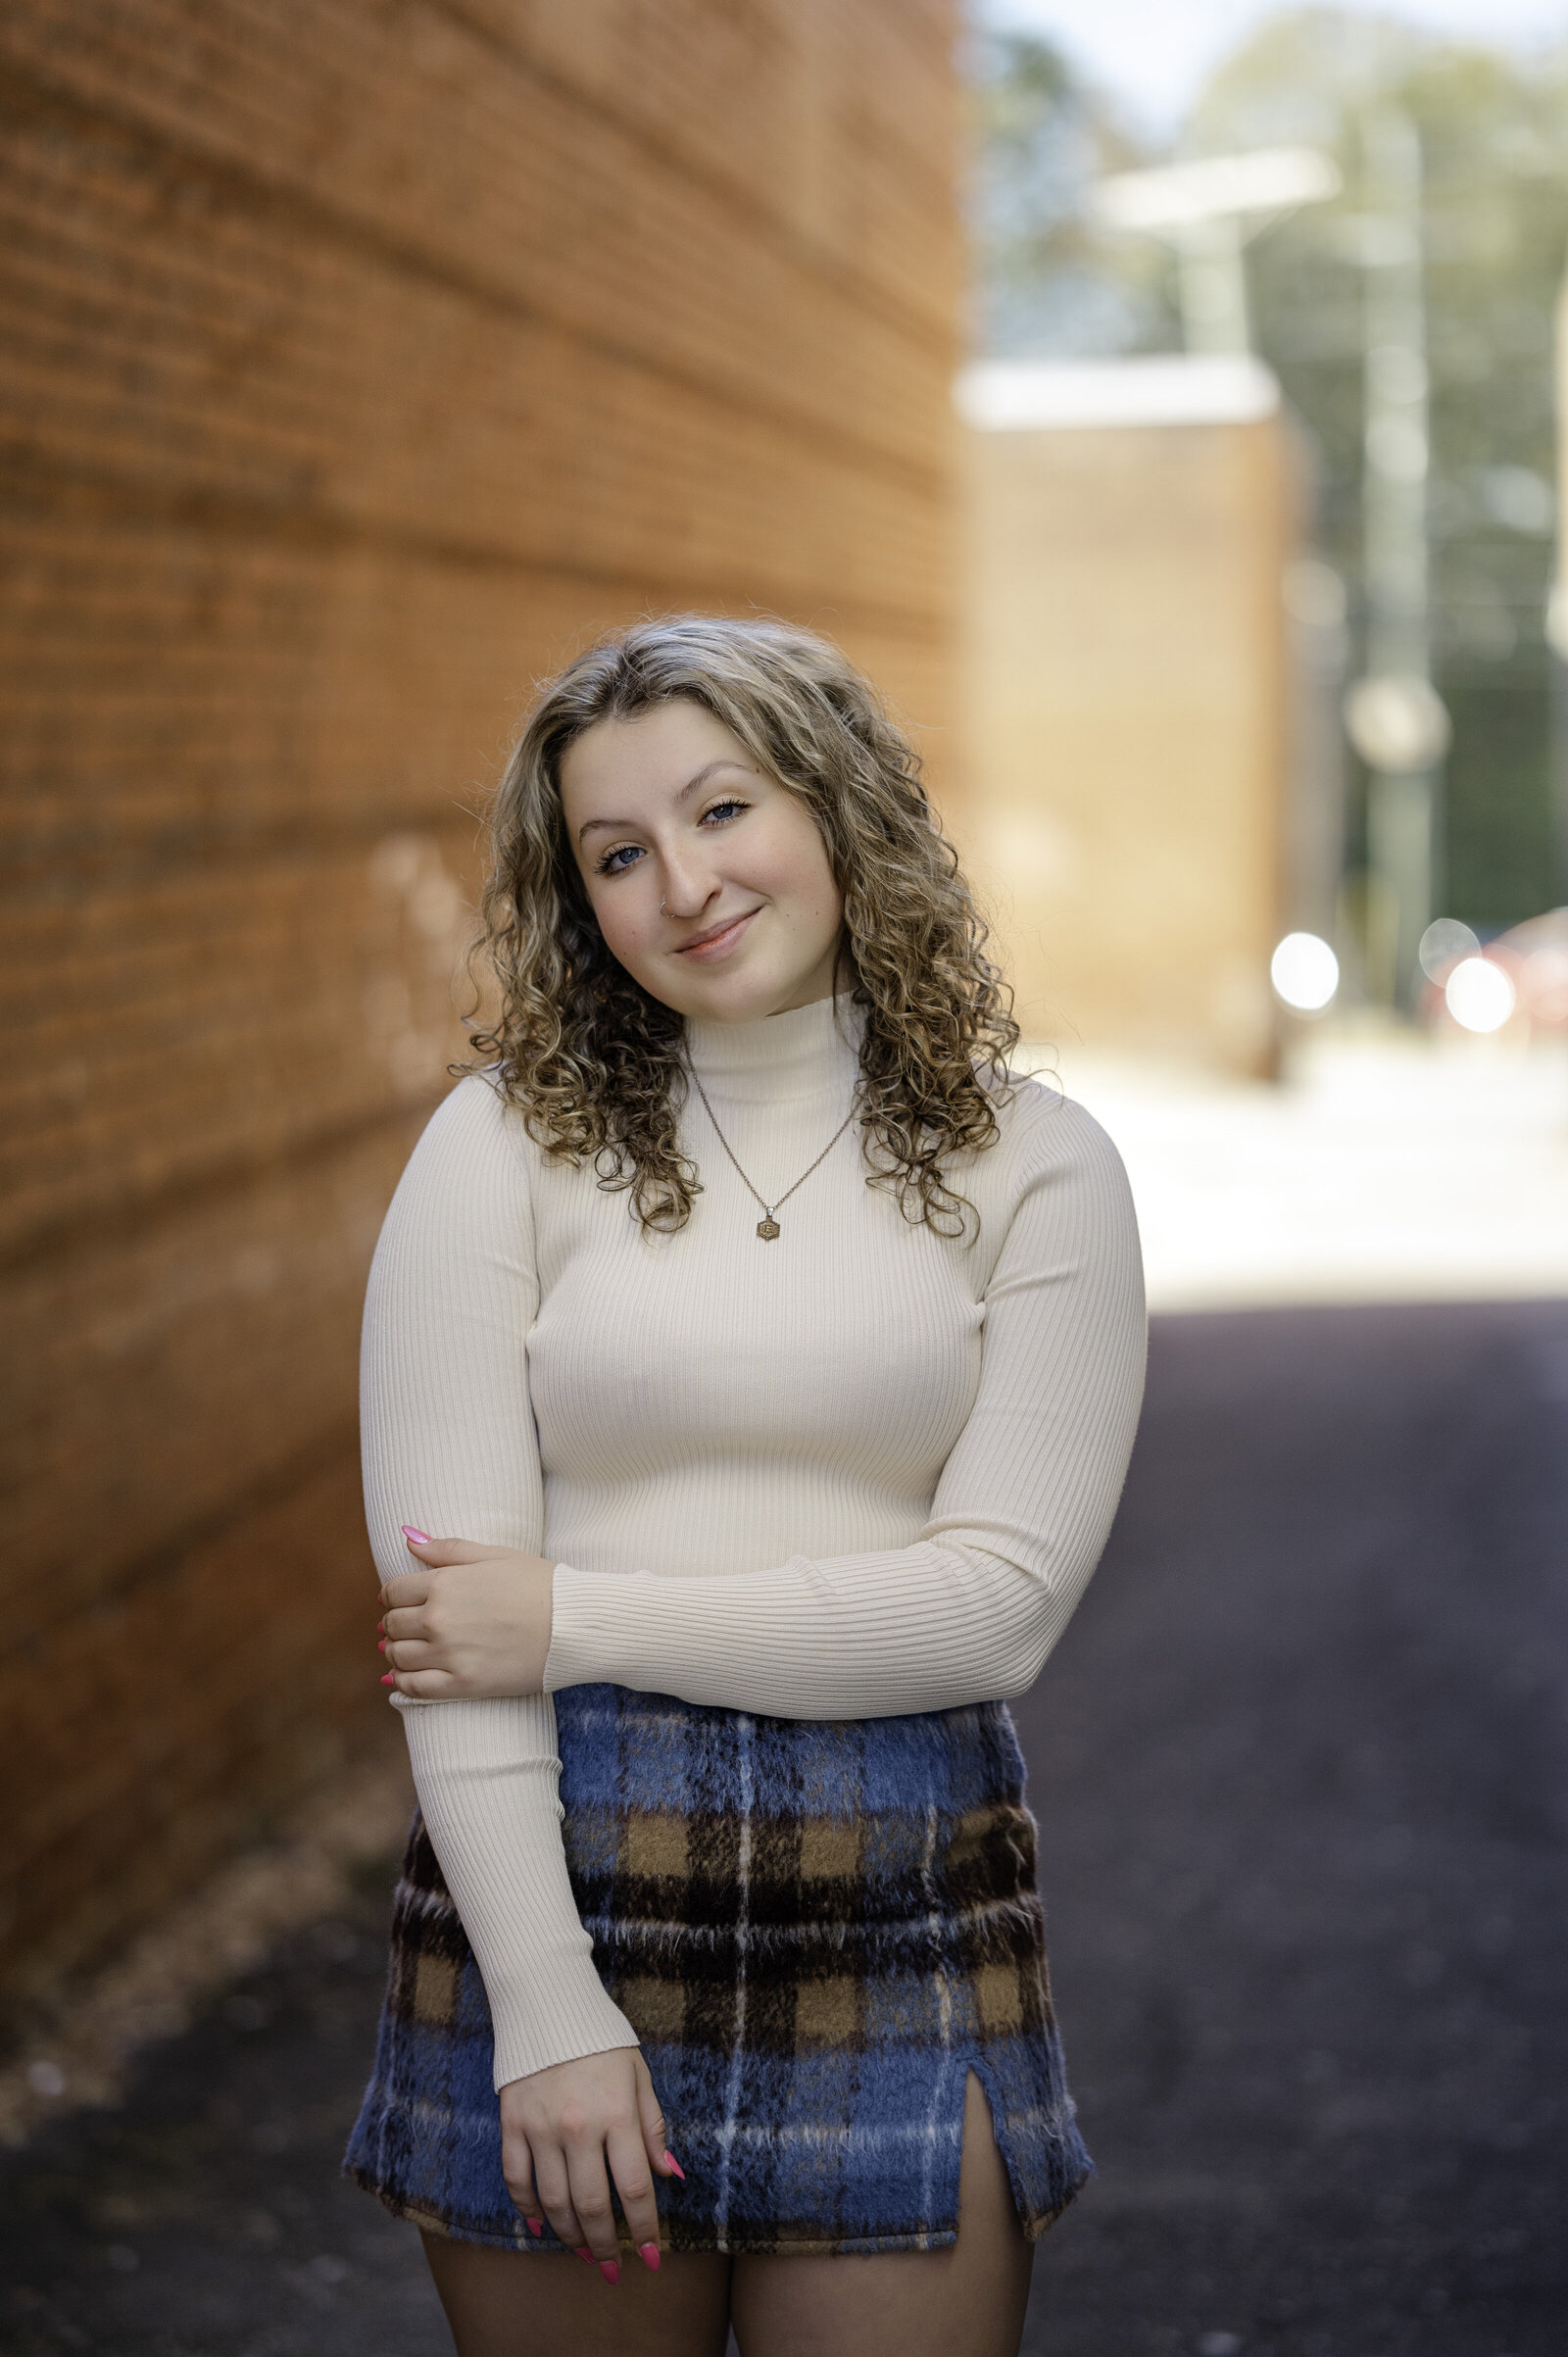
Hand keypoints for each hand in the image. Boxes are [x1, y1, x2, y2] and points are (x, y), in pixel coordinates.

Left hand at [380, 1533, 553, 1697]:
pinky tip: (403, 1679)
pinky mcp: (463, 1685)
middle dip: (393, 1623)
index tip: (399, 1600)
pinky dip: (402, 1684)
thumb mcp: (496, 1555)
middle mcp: (438, 1619)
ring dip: (395, 1652)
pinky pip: (414, 1688)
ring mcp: (449, 1655)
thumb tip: (408, 1539)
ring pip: (398, 1657)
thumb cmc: (540, 1584)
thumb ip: (448, 1549)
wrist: (576, 1624)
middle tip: (404, 1626)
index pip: (393, 1591)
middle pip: (392, 1624)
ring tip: (405, 1650)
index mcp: (444, 1583)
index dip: (392, 1595)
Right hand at [501, 2047, 679, 2274]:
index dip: (644, 2229)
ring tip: (582, 2252)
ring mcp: (541, 2127)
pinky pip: (517, 2179)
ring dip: (569, 2235)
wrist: (547, 2001)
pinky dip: (527, 2208)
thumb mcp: (638, 2075)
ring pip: (554, 2201)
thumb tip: (669, 2175)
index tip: (651, 2257)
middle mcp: (578, 2126)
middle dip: (605, 2245)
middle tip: (612, 2268)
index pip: (634, 2188)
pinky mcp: (512, 2123)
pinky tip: (540, 2225)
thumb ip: (652, 2127)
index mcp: (617, 2113)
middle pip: (591, 2205)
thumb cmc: (602, 2040)